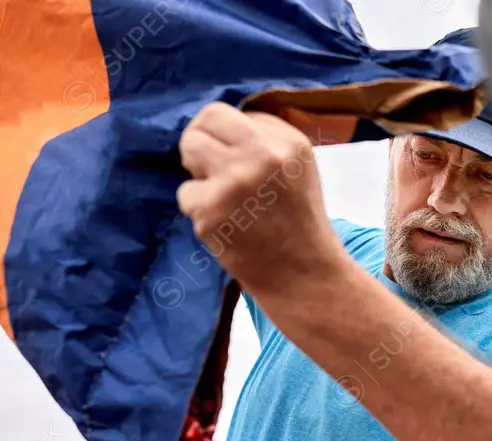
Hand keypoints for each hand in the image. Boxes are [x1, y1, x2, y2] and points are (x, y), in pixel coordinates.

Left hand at [177, 102, 335, 294]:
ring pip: (189, 150)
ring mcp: (233, 182)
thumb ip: (266, 141)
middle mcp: (262, 155)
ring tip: (222, 196)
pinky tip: (226, 225)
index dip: (228, 136)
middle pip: (205, 120)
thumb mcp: (299, 169)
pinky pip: (186, 194)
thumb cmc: (299, 222)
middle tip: (210, 166)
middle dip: (202, 141)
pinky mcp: (210, 210)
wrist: (303, 275)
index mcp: (289, 142)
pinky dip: (201, 210)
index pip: (235, 114)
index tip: (236, 157)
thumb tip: (216, 125)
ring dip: (198, 172)